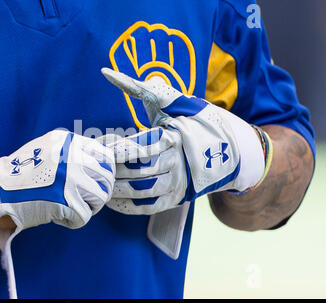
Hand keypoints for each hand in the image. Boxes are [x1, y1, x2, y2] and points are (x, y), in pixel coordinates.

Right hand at [0, 129, 115, 229]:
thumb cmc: (20, 174)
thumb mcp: (46, 150)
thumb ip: (70, 154)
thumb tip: (98, 166)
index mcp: (67, 142)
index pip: (104, 155)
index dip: (105, 171)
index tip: (100, 180)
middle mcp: (72, 157)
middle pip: (107, 177)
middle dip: (101, 191)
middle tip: (90, 199)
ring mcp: (71, 179)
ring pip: (100, 196)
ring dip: (90, 206)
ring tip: (76, 208)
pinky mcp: (66, 201)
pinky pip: (85, 216)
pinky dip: (74, 221)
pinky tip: (61, 216)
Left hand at [100, 68, 265, 214]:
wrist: (231, 149)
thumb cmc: (192, 119)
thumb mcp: (171, 101)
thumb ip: (138, 88)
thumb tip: (106, 73)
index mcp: (174, 136)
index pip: (138, 146)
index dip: (115, 149)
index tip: (98, 147)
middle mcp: (178, 160)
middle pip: (137, 169)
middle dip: (113, 169)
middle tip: (94, 165)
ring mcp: (180, 182)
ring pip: (142, 189)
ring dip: (117, 188)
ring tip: (100, 182)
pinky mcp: (179, 197)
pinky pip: (150, 206)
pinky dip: (129, 206)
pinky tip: (113, 200)